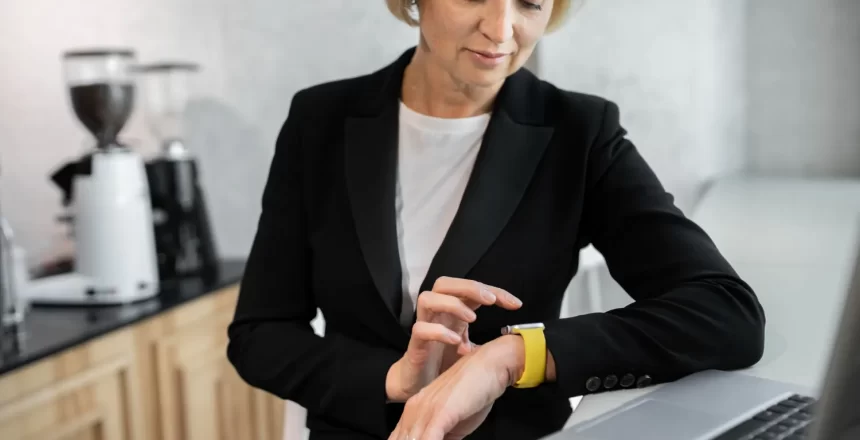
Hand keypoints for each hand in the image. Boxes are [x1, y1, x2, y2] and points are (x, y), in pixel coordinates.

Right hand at [385, 278, 521, 401]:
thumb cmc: (445, 366)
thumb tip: (518, 345)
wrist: (419, 388)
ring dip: (452, 304)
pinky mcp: (415, 346)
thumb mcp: (473, 352)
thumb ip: (490, 344)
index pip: (471, 290)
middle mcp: (437, 315)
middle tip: (490, 301)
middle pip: (444, 283)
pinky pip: (420, 329)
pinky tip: (456, 341)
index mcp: (452, 313)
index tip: (516, 304)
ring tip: (472, 318)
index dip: (495, 292)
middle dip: (469, 287)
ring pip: (427, 298)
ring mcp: (424, 327)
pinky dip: (438, 331)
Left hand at [389, 335, 526, 439]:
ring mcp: (427, 409)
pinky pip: (428, 439)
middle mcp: (416, 407)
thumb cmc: (478, 390)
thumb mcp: (457, 420)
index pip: (400, 435)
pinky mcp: (441, 412)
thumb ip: (444, 435)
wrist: (491, 363)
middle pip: (402, 438)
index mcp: (416, 407)